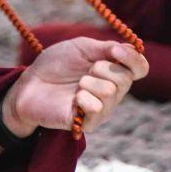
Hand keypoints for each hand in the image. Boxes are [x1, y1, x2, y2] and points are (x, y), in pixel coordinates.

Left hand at [2, 39, 147, 137]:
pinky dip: (83, 98)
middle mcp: (113, 92)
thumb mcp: (81, 48)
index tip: (116, 50)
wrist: (30, 83)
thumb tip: (131, 48)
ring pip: (111, 92)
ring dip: (88, 82)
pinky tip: (73, 99)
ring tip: (76, 85)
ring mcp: (102, 109)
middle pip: (126, 79)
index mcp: (113, 71)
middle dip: (102, 68)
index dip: (133, 59)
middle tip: (85, 69)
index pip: (140, 68)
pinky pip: (96, 109)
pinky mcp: (88, 123)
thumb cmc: (55, 64)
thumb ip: (106, 48)